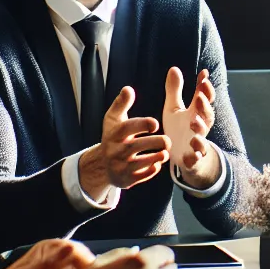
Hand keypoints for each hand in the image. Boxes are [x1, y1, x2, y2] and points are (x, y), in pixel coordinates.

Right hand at [78, 86, 171, 202]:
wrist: (102, 165)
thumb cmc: (113, 137)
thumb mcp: (113, 119)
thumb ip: (121, 104)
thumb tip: (128, 89)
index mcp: (115, 133)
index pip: (128, 127)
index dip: (143, 124)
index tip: (156, 124)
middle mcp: (116, 150)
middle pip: (136, 146)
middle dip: (155, 143)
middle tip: (168, 140)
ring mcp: (120, 166)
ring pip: (141, 163)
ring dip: (156, 157)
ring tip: (165, 152)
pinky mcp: (126, 179)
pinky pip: (141, 176)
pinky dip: (151, 170)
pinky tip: (158, 163)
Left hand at [162, 67, 220, 189]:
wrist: (182, 156)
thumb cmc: (179, 129)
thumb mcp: (174, 108)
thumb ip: (174, 90)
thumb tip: (174, 68)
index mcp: (196, 113)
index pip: (204, 99)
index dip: (205, 88)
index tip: (204, 75)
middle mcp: (199, 127)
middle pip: (207, 115)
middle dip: (204, 106)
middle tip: (199, 97)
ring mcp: (197, 143)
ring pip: (203, 136)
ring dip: (200, 128)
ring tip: (194, 121)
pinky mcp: (192, 158)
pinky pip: (196, 156)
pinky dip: (196, 153)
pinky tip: (192, 148)